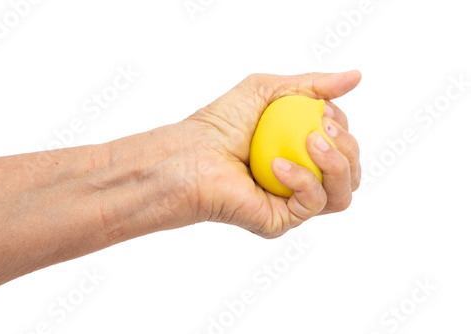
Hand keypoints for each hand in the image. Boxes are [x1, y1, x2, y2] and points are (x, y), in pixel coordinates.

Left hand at [185, 71, 361, 237]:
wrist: (191, 153)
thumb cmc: (222, 122)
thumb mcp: (269, 91)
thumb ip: (313, 85)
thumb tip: (357, 76)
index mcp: (302, 153)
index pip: (344, 147)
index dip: (343, 128)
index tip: (323, 112)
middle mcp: (301, 180)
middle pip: (350, 173)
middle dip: (348, 147)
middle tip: (322, 128)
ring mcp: (292, 203)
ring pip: (342, 194)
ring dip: (337, 164)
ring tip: (311, 141)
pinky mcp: (280, 220)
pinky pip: (313, 204)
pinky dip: (304, 180)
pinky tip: (278, 164)